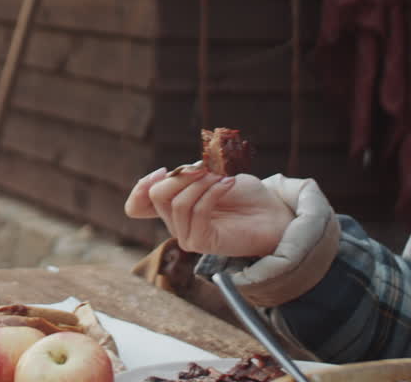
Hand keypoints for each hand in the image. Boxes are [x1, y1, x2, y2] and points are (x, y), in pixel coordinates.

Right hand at [124, 166, 293, 257]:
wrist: (274, 213)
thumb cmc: (245, 194)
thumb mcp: (210, 174)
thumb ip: (185, 175)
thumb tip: (163, 173)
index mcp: (173, 208)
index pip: (136, 206)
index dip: (140, 188)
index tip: (163, 171)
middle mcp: (176, 224)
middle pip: (157, 195)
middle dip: (181, 176)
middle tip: (206, 167)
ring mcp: (187, 235)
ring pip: (175, 203)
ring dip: (200, 182)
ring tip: (222, 176)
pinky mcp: (202, 243)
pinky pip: (196, 212)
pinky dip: (212, 192)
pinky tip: (228, 183)